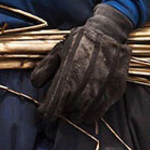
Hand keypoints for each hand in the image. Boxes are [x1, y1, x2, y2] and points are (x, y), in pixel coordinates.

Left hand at [30, 4, 133, 124]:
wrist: (108, 33)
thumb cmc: (79, 43)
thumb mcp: (58, 51)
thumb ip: (45, 68)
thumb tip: (35, 85)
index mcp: (69, 74)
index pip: (54, 104)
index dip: (46, 111)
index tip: (43, 112)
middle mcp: (86, 85)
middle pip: (68, 111)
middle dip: (60, 111)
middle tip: (58, 105)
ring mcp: (102, 90)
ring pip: (83, 115)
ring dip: (74, 113)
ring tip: (71, 104)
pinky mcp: (114, 92)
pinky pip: (99, 113)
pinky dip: (89, 113)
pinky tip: (85, 104)